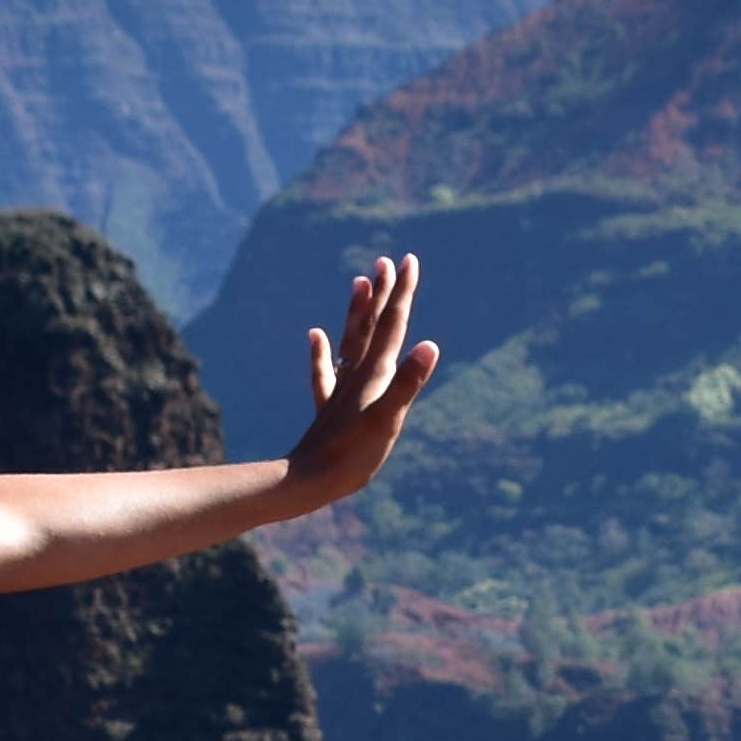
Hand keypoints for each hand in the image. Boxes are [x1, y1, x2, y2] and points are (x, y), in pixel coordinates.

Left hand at [286, 252, 435, 509]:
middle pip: (372, 326)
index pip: (393, 325)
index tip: (409, 260)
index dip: (402, 293)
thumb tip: (430, 345)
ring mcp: (341, 390)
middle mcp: (357, 375)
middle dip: (384, 293)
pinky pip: (325, 372)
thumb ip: (409, 382)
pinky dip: (321, 351)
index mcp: (374, 375)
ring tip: (359, 282)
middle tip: (388, 260)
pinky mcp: (329, 408)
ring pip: (350, 340)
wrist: (309, 480)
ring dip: (357, 311)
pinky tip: (315, 335)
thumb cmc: (352, 456)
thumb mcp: (389, 420)